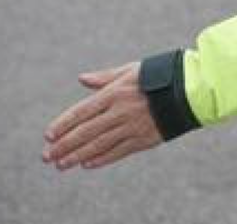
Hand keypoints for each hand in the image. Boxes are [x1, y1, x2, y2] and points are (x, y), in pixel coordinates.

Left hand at [42, 62, 162, 171]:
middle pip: (86, 132)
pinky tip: (87, 164)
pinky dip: (101, 159)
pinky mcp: (144, 139)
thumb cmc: (159, 76)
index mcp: (114, 93)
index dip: (63, 124)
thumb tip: (81, 79)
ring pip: (98, 145)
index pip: (81, 112)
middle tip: (47, 157)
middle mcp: (120, 111)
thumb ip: (104, 78)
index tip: (48, 136)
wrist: (189, 89)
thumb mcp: (130, 71)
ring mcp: (131, 127)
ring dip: (77, 156)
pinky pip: (118, 152)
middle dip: (64, 145)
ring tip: (61, 165)